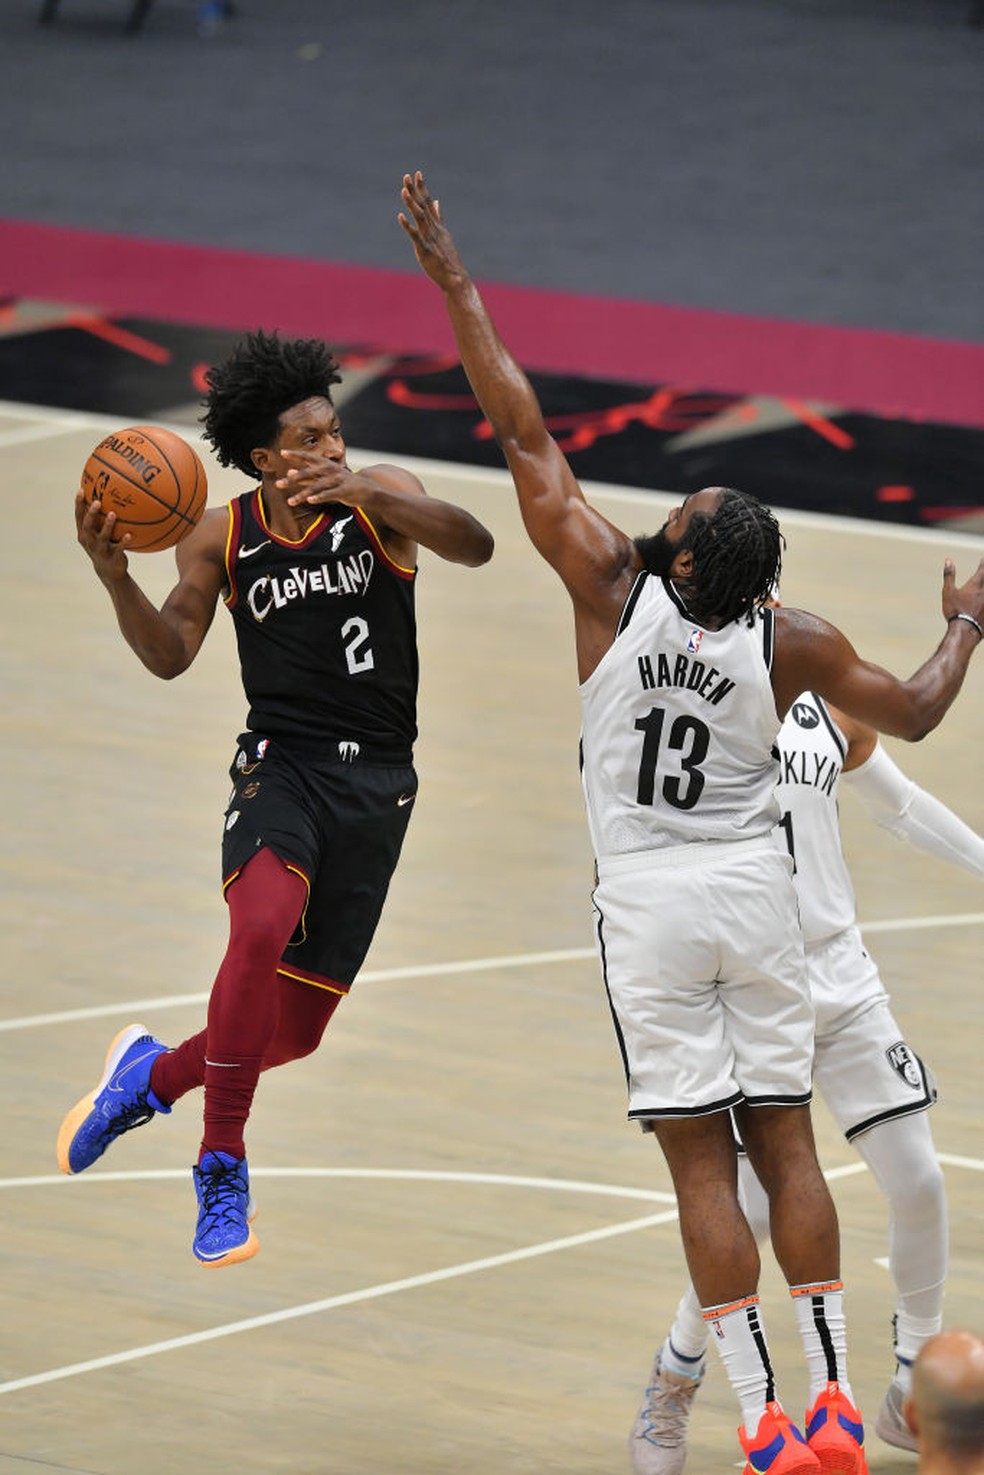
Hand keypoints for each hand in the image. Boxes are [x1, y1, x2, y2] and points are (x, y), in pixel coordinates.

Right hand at [75, 489, 129, 580]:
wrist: (109, 571)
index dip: (78, 504)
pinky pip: (119, 548)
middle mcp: (89, 541)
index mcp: (84, 533)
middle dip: (91, 514)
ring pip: (102, 537)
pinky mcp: (112, 557)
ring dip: (107, 525)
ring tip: (112, 514)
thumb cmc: (105, 545)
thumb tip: (107, 495)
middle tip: (96, 501)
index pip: (78, 517)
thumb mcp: (99, 532)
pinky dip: (124, 541)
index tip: (81, 490)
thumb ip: (99, 518)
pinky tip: (131, 535)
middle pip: (87, 526)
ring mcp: (100, 550)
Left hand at [278, 451, 362, 507]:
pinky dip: (319, 497)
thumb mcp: (324, 478)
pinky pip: (329, 494)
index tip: (282, 452)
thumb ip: (307, 476)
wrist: (367, 489)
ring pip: (316, 486)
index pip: (308, 457)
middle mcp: (329, 470)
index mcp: (325, 464)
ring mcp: (337, 480)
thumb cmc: (343, 483)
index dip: (295, 455)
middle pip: (308, 473)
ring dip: (302, 494)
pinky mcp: (343, 491)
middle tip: (278, 484)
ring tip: (290, 501)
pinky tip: (310, 500)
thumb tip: (289, 472)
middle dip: (292, 480)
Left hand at [398, 170, 466, 289]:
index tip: (417, 173)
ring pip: (420, 218)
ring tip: (403, 191)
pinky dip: (408, 226)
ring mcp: (430, 239)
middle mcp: (434, 229)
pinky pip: (415, 236)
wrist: (455, 278)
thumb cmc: (448, 258)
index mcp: (437, 226)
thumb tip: (436, 202)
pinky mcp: (425, 250)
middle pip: (423, 206)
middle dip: (415, 191)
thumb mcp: (443, 233)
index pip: (428, 203)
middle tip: (406, 176)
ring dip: (411, 204)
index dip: (422, 188)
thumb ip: (438, 217)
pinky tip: (400, 216)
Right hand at [942, 556, 983, 633]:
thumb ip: (949, 575)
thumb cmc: (955, 611)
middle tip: (983, 574)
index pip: (982, 569)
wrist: (965, 631)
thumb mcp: (948, 592)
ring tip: (983, 588)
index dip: (983, 563)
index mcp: (975, 585)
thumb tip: (948, 560)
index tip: (982, 559)